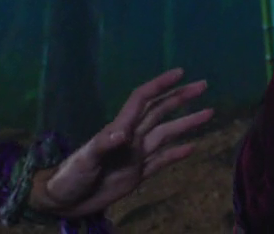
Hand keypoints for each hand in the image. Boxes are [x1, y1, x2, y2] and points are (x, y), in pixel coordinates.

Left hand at [34, 68, 212, 218]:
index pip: (143, 100)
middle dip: (181, 98)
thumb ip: (103, 145)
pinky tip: (193, 147)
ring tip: (209, 113)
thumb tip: (123, 133)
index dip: (160, 85)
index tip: (180, 73)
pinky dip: (178, 153)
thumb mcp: (84, 160)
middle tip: (203, 85)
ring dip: (187, 123)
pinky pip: (162, 160)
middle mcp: (131, 138)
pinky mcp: (137, 174)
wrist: (64, 201)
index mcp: (120, 129)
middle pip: (160, 111)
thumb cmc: (70, 177)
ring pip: (167, 134)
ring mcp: (136, 155)